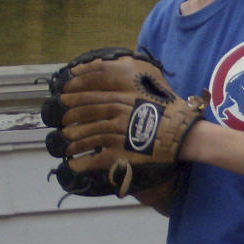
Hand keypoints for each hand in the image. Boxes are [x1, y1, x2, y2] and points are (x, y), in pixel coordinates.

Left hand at [51, 54, 204, 196]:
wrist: (181, 134)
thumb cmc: (169, 112)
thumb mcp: (149, 91)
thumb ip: (131, 87)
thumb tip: (119, 79)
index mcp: (122, 99)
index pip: (90, 95)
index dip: (74, 96)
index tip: (63, 98)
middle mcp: (116, 115)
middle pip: (84, 115)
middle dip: (69, 118)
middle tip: (62, 123)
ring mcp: (117, 134)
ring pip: (87, 137)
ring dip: (73, 142)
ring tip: (66, 146)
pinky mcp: (120, 153)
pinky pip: (95, 159)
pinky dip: (82, 163)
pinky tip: (73, 164)